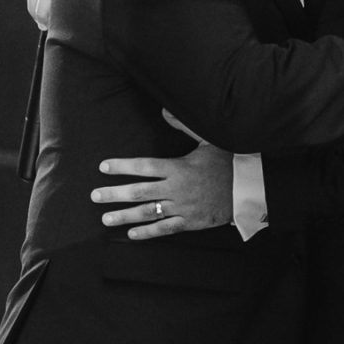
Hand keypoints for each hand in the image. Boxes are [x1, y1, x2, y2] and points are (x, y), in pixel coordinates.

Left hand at [90, 139, 234, 239]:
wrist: (248, 188)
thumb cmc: (228, 162)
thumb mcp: (208, 140)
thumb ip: (184, 126)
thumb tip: (165, 110)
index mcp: (178, 167)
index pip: (144, 166)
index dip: (122, 166)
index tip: (104, 167)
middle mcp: (176, 188)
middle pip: (139, 191)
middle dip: (114, 194)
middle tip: (94, 196)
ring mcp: (182, 207)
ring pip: (148, 213)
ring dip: (125, 215)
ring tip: (105, 218)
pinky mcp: (190, 222)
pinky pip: (165, 229)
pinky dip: (148, 232)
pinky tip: (132, 234)